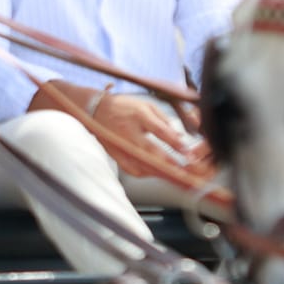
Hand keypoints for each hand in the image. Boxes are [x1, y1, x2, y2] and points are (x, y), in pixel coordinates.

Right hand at [87, 93, 206, 176]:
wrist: (95, 111)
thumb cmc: (123, 107)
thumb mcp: (146, 106)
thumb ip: (163, 120)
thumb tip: (179, 137)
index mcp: (138, 116)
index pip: (161, 132)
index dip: (176, 143)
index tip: (188, 152)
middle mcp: (130, 134)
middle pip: (153, 155)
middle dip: (171, 166)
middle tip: (186, 173)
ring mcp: (122, 148)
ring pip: (144, 166)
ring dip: (161, 173)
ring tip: (176, 177)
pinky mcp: (117, 157)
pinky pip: (134, 170)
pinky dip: (147, 174)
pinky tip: (156, 174)